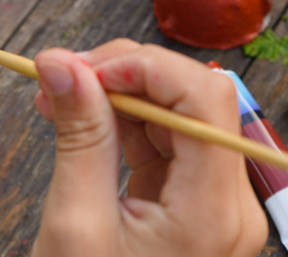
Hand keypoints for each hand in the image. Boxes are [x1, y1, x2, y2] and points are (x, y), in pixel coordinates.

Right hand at [31, 39, 266, 256]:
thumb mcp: (76, 223)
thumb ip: (78, 136)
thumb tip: (63, 64)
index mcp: (212, 212)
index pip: (203, 98)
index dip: (143, 67)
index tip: (82, 68)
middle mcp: (228, 203)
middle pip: (192, 99)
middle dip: (123, 75)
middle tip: (61, 75)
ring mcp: (212, 203)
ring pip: (175, 115)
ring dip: (116, 95)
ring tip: (60, 96)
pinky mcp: (191, 203)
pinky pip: (163, 143)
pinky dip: (121, 123)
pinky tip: (81, 119)